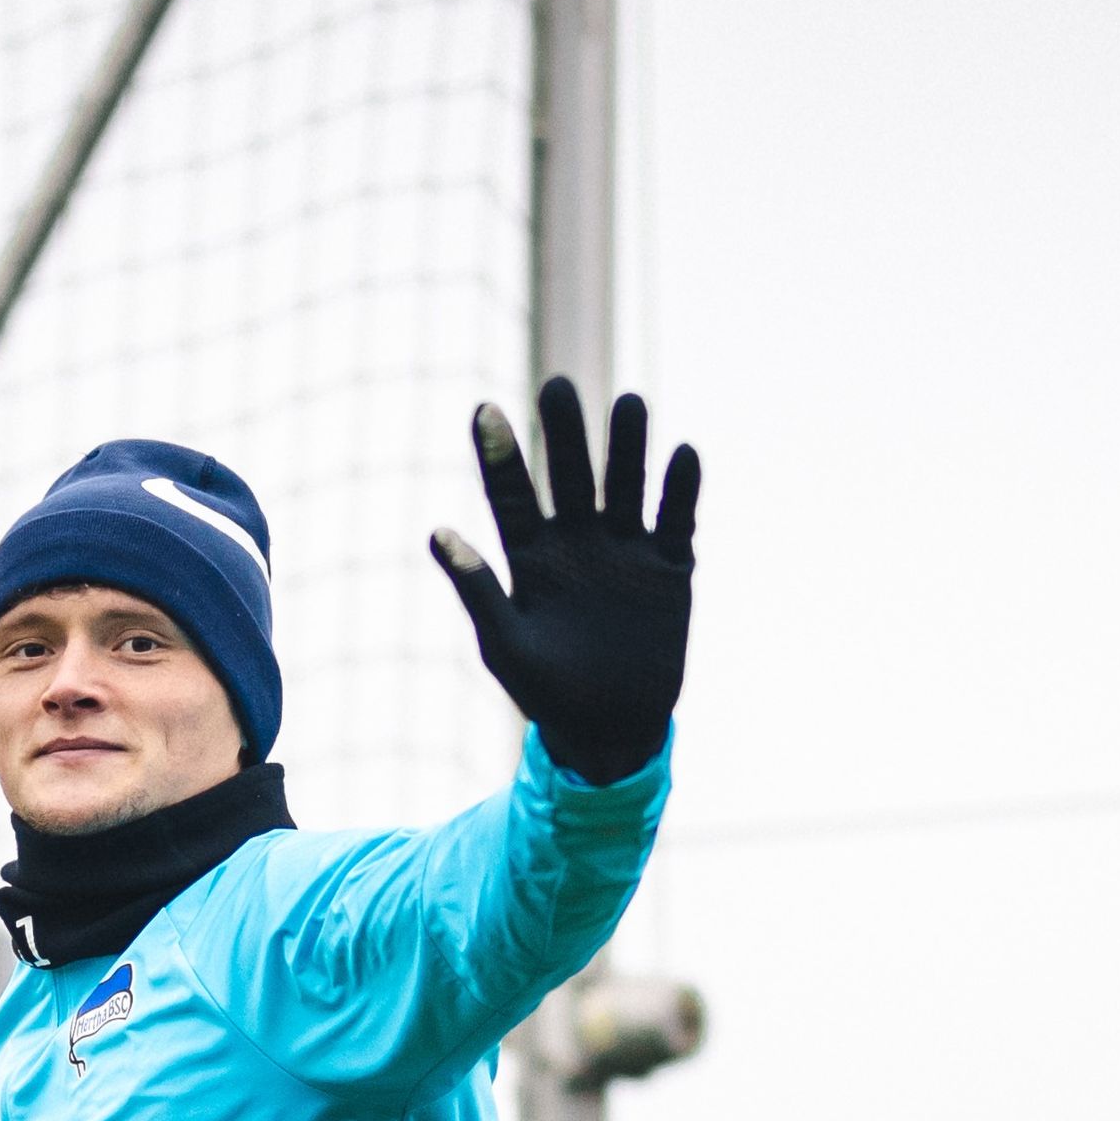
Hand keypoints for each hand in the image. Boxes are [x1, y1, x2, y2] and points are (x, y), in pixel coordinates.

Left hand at [427, 374, 699, 785]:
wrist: (609, 732)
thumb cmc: (546, 692)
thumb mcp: (505, 645)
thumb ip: (477, 590)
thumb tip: (436, 532)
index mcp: (531, 554)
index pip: (511, 494)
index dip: (499, 455)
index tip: (483, 410)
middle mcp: (578, 540)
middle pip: (572, 473)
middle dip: (567, 433)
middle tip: (558, 388)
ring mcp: (626, 549)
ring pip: (627, 484)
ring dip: (629, 446)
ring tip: (630, 404)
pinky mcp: (670, 567)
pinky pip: (677, 519)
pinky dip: (682, 489)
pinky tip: (683, 456)